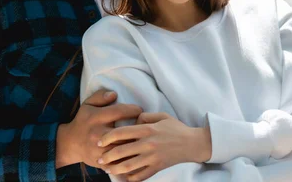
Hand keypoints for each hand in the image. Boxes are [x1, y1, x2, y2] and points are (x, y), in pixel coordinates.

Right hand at [55, 89, 142, 168]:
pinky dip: (129, 157)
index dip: (134, 110)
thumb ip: (100, 96)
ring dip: (135, 143)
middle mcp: (97, 134)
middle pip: (124, 131)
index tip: (139, 110)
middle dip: (137, 128)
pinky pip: (120, 161)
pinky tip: (135, 151)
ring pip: (124, 148)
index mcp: (96, 117)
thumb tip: (114, 94)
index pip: (120, 111)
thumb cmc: (84, 121)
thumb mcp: (88, 104)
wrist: (70, 144)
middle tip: (144, 125)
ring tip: (143, 137)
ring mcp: (99, 150)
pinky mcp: (101, 162)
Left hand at [96, 112, 210, 181]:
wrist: (192, 143)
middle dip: (107, 156)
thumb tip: (133, 120)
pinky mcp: (157, 167)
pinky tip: (125, 178)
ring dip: (115, 169)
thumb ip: (145, 116)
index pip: (121, 133)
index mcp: (147, 129)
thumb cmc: (176, 128)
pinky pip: (141, 176)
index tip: (99, 141)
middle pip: (121, 151)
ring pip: (128, 166)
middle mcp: (148, 144)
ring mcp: (152, 157)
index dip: (107, 137)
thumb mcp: (162, 116)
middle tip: (99, 159)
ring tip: (108, 170)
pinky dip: (131, 178)